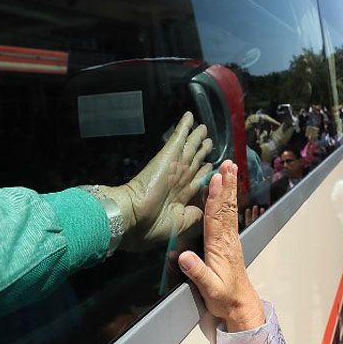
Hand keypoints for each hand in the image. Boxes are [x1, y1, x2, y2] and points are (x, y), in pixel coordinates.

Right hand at [105, 112, 212, 251]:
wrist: (133, 218)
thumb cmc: (151, 227)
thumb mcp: (178, 225)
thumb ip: (192, 216)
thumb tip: (202, 208)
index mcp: (178, 198)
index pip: (194, 181)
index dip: (202, 173)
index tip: (209, 166)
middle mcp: (177, 180)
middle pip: (193, 162)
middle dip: (201, 152)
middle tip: (208, 142)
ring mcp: (173, 166)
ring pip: (189, 148)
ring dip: (197, 138)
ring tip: (203, 129)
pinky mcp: (168, 156)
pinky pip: (179, 137)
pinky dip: (184, 126)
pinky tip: (189, 116)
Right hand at [179, 161, 264, 331]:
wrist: (241, 306)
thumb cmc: (224, 298)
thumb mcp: (209, 290)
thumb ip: (198, 273)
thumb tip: (183, 256)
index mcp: (220, 248)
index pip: (216, 218)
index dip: (214, 198)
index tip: (215, 179)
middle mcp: (227, 240)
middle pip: (226, 208)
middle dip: (226, 185)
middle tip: (228, 164)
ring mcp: (231, 240)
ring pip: (230, 209)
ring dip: (229, 188)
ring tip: (230, 169)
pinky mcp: (231, 242)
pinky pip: (230, 216)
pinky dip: (228, 200)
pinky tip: (228, 191)